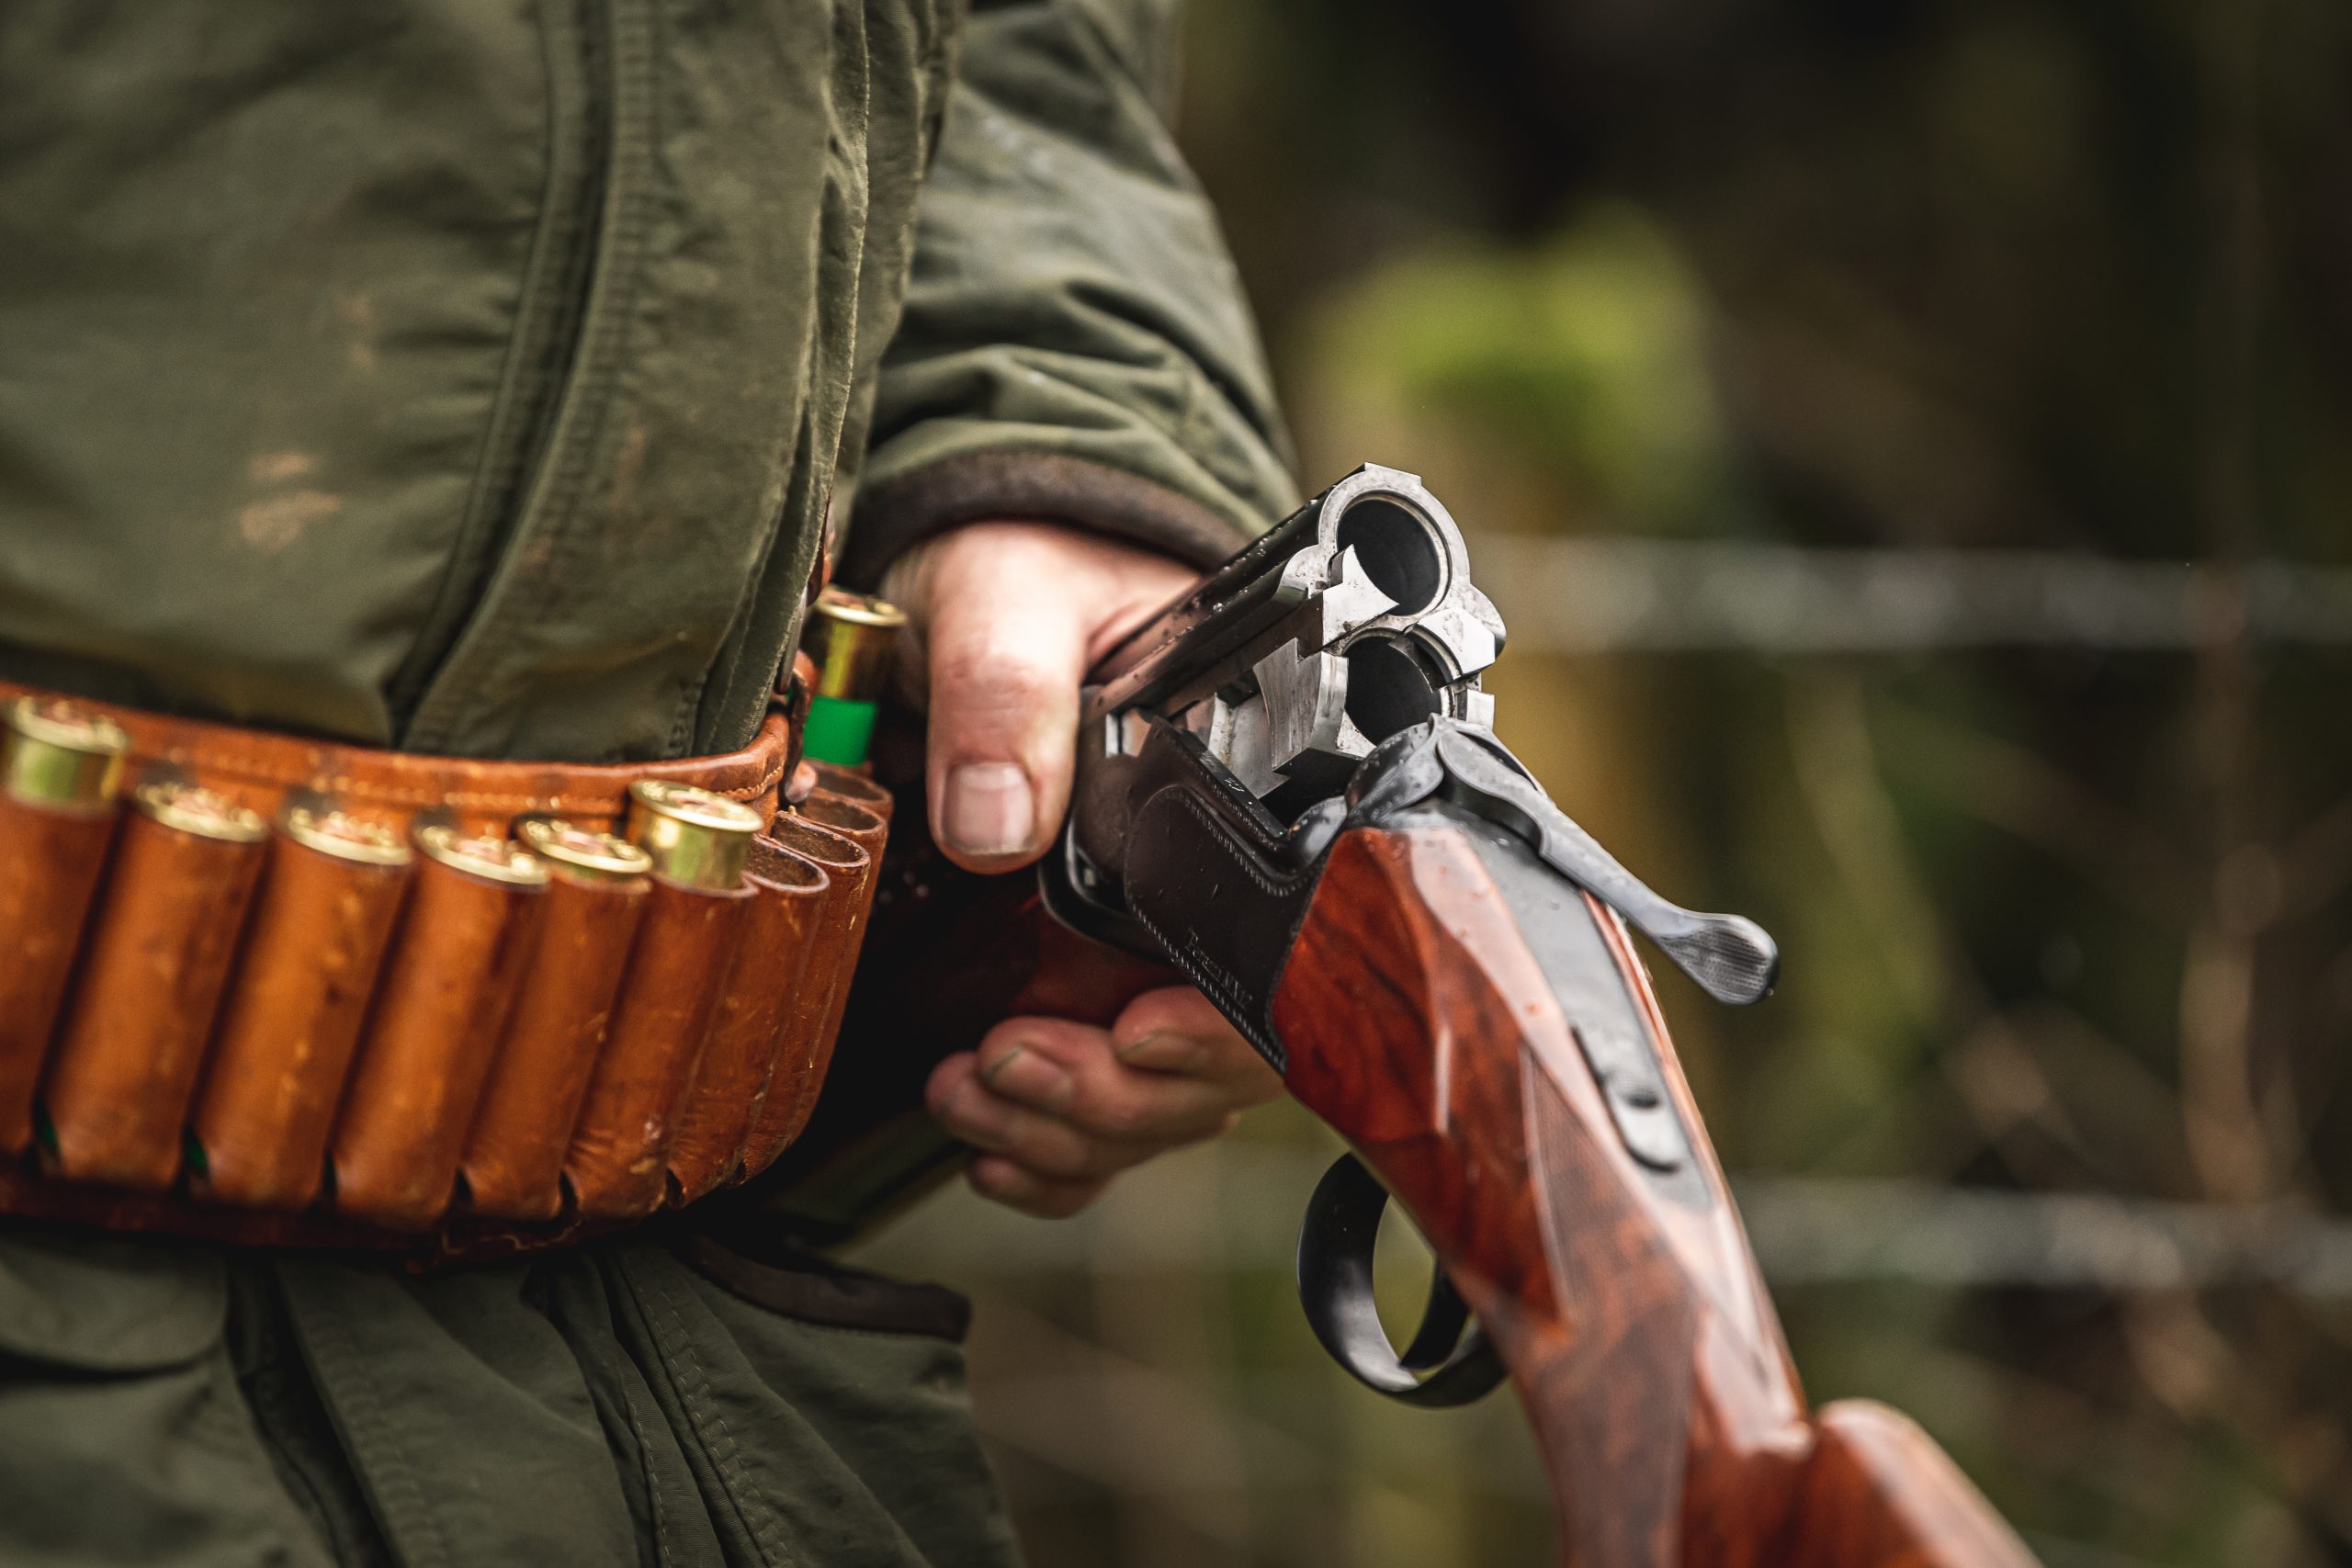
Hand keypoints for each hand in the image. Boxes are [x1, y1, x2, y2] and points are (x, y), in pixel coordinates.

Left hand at [882, 522, 1283, 1216]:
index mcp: (1247, 803)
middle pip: (1222, 1066)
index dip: (1223, 1035)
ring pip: (1164, 1105)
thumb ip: (1005, 688)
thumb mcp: (1012, 596)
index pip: (1289, 967)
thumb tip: (993, 821)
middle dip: (1114, 1099)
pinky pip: (1107, 1113)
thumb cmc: (1033, 568)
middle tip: (1004, 1063)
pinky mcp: (1094, 984)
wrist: (992, 574)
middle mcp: (1224, 895)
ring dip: (1070, 1131)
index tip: (1135, 1037)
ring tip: (967, 1094)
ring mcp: (1162, 950)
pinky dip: (1055, 1156)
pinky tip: (992, 1148)